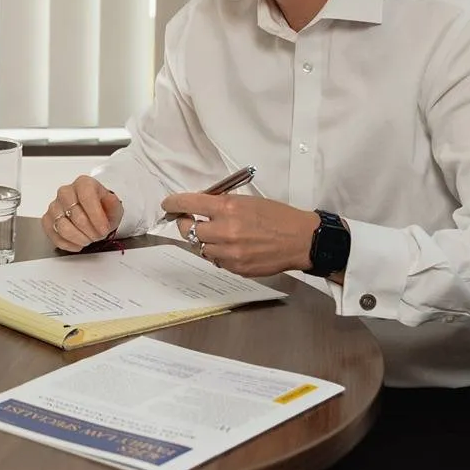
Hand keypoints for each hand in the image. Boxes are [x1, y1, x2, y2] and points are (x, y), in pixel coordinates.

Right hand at [43, 176, 123, 251]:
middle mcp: (66, 192)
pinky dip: (68, 244)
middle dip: (90, 231)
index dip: (96, 216)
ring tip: (89, 239)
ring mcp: (54, 206)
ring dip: (80, 239)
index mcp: (83, 183)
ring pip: (63, 227)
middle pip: (75, 215)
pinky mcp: (47, 219)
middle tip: (99, 235)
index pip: (86, 197)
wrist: (92, 214)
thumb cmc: (101, 209)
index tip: (104, 229)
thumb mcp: (114, 207)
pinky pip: (54, 235)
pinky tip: (78, 243)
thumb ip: (113, 204)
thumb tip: (109, 201)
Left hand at [160, 192, 320, 277]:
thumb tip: (200, 205)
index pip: (188, 203)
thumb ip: (222, 203)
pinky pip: (216, 260)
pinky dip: (217, 252)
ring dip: (202, 239)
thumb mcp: (247, 201)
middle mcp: (225, 230)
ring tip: (214, 233)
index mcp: (227, 207)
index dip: (173, 203)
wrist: (301, 240)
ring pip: (200, 246)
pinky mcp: (236, 268)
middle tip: (188, 219)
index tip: (168, 204)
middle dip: (184, 223)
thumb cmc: (277, 216)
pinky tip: (228, 246)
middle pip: (187, 229)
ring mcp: (230, 252)